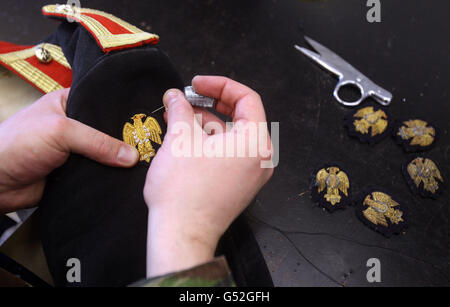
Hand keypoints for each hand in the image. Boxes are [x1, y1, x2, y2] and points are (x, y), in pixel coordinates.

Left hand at [0, 88, 138, 213]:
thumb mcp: (61, 131)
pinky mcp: (75, 173)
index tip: (148, 118)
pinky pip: (98, 173)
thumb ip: (98, 141)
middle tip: (151, 144)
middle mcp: (73, 126)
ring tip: (146, 162)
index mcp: (68, 104)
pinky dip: (109, 177)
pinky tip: (127, 178)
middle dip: (125, 139)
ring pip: (105, 154)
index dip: (123, 110)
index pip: (102, 103)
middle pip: (107, 131)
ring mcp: (74, 151)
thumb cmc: (17, 144)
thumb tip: (132, 155)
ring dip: (118, 161)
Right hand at [144, 76, 273, 276]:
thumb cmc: (183, 191)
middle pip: (241, 117)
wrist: (181, 234)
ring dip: (207, 124)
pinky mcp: (241, 185)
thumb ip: (180, 109)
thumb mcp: (178, 138)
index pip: (247, 99)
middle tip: (187, 99)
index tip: (197, 84)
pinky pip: (231, 154)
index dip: (220, 85)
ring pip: (233, 136)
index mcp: (255, 143)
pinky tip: (188, 139)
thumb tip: (175, 96)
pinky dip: (211, 142)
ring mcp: (252, 174)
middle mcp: (261, 158)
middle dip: (211, 104)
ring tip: (179, 118)